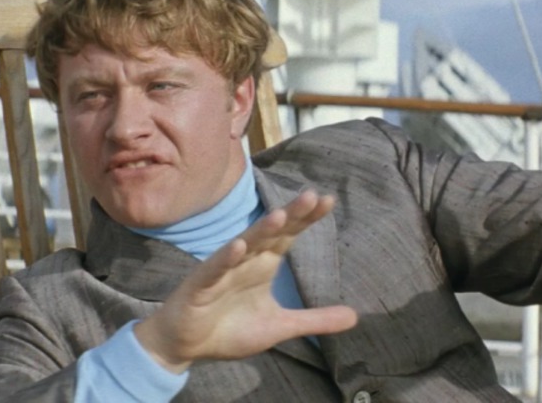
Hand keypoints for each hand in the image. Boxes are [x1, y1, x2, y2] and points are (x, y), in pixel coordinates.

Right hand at [134, 190, 357, 372]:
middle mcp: (246, 260)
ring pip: (245, 245)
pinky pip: (215, 269)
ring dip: (261, 230)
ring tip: (279, 215)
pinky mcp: (201, 285)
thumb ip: (315, 320)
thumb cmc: (230, 329)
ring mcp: (223, 270)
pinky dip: (225, 258)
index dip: (306, 219)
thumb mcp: (280, 326)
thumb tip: (355, 317)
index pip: (289, 236)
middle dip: (290, 215)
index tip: (328, 200)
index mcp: (264, 265)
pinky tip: (238, 246)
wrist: (186, 346)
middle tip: (311, 196)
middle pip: (271, 233)